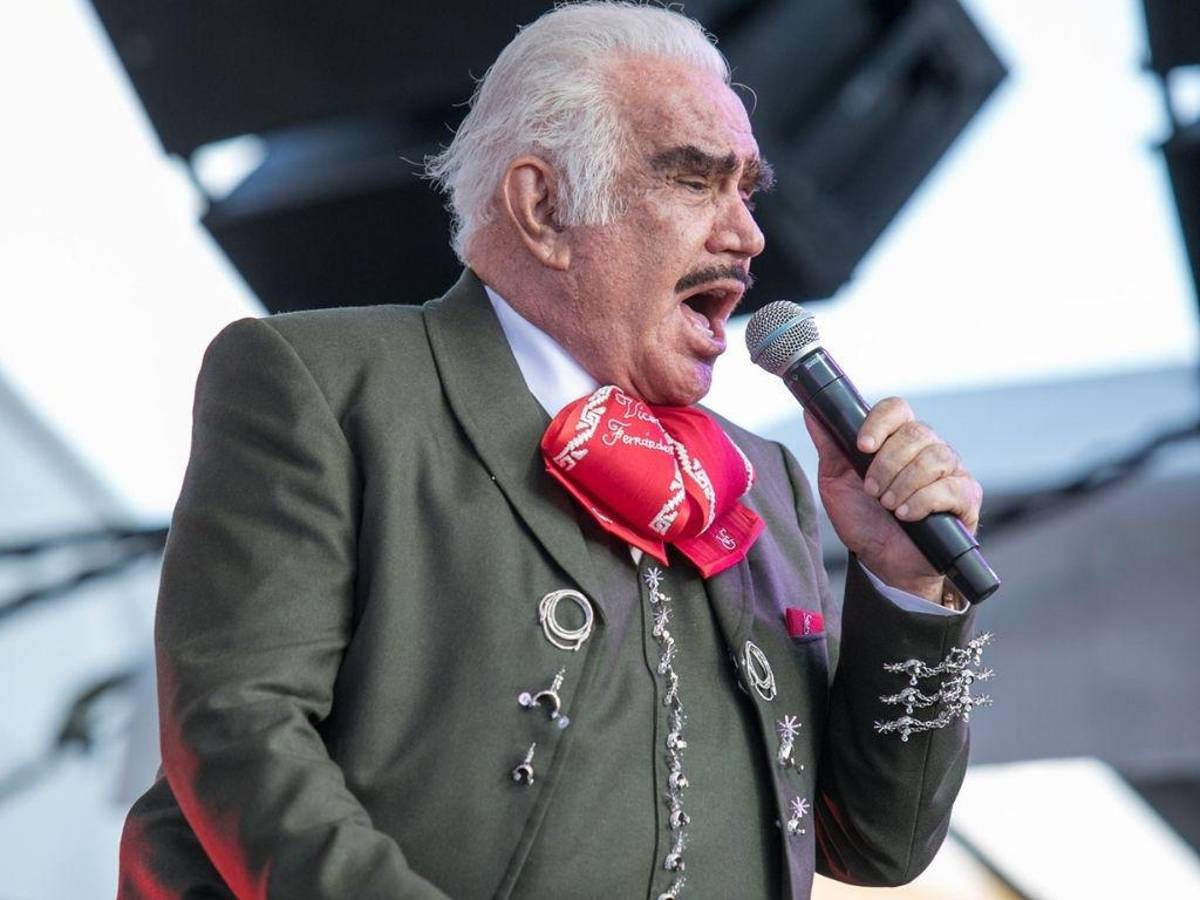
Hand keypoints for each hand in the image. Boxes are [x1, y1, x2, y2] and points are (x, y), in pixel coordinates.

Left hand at [804, 397, 981, 604]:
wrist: (884, 564)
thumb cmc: (864, 522)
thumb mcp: (836, 484)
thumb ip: (829, 447)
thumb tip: (812, 413)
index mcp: (898, 440)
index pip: (897, 409)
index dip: (880, 422)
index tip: (862, 446)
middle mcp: (928, 450)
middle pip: (916, 432)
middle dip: (887, 463)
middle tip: (872, 490)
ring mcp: (951, 471)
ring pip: (935, 457)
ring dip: (904, 483)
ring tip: (888, 506)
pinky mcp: (966, 497)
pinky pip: (951, 487)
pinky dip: (924, 501)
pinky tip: (907, 515)